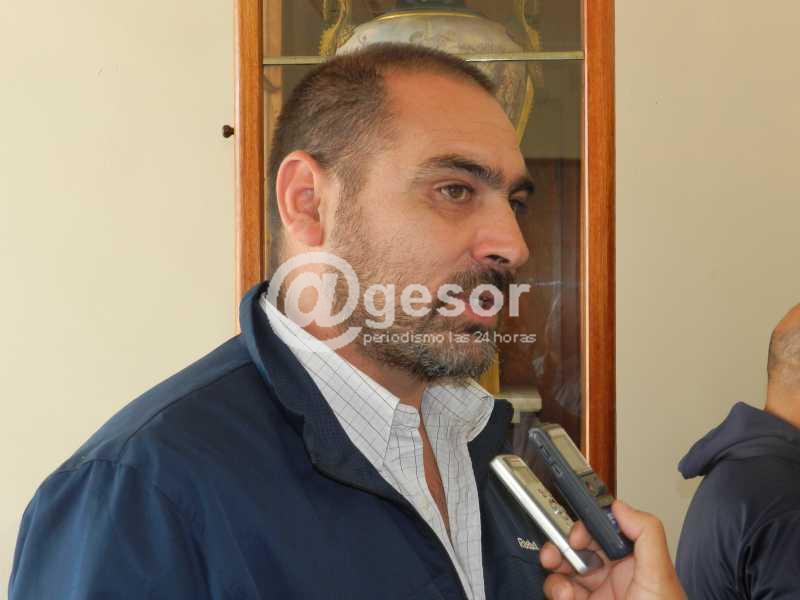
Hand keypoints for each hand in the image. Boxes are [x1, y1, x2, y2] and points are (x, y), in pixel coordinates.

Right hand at [539, 501, 684, 599]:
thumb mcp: (659, 576)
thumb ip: (646, 534)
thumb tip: (620, 505)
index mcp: (635, 563)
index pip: (605, 531)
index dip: (587, 526)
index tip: (578, 532)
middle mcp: (613, 578)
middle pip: (578, 548)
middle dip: (562, 547)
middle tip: (556, 553)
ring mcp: (594, 596)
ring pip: (562, 571)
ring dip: (556, 573)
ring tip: (564, 587)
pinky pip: (558, 593)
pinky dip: (556, 593)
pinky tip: (568, 599)